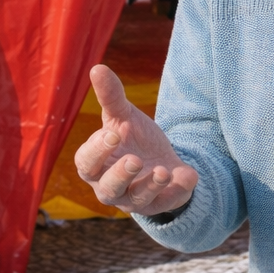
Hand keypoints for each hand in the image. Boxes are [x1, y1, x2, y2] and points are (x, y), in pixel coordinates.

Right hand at [75, 65, 197, 214]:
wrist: (161, 158)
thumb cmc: (132, 138)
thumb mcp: (123, 116)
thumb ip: (111, 96)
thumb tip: (97, 67)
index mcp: (95, 164)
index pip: (86, 162)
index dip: (97, 150)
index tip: (113, 134)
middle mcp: (109, 186)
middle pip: (108, 188)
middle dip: (121, 175)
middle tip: (135, 159)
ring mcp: (133, 199)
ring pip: (135, 200)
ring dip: (150, 186)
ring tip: (162, 171)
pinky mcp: (157, 205)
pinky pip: (165, 203)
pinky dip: (177, 191)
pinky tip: (187, 174)